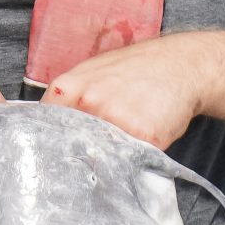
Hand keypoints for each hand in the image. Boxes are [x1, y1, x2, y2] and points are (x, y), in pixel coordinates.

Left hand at [40, 34, 217, 148]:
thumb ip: (67, 99)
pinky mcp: (144, 136)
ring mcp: (117, 119)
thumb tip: (45, 129)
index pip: (44, 126)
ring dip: (108, 157)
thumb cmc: (133, 70)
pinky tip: (144, 137)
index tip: (56, 152)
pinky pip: (131, 160)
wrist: (181, 65)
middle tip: (94, 149)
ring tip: (123, 137)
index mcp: (70, 87)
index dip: (49, 142)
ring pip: (100, 156)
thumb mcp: (91, 73)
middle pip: (71, 145)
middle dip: (79, 152)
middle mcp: (89, 102)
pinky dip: (135, 157)